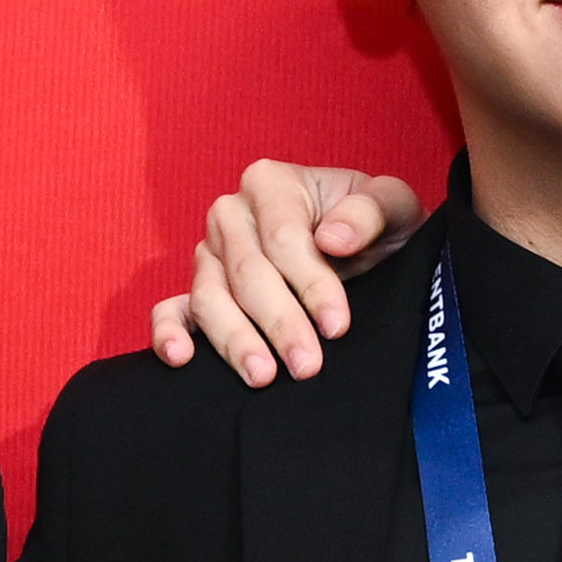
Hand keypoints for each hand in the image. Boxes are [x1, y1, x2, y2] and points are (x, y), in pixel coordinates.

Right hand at [146, 161, 427, 383]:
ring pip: (210, 298)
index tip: (336, 325)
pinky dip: (168, 333)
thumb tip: (332, 239)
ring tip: (262, 376)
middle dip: (278, 323)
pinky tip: (181, 358)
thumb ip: (370, 212)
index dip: (310, 284)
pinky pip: (171, 310)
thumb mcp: (393, 206)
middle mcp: (231, 216)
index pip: (283, 238)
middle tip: (306, 365)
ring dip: (234, 340)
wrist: (366, 249)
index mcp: (271, 185)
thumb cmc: (374, 226)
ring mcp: (209, 256)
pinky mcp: (197, 292)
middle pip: (246, 273)